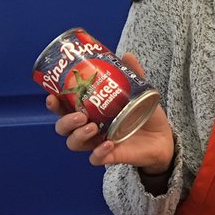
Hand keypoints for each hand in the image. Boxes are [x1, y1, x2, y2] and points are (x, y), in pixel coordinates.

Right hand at [47, 52, 174, 170]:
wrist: (162, 138)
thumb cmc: (143, 114)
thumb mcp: (139, 93)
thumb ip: (132, 75)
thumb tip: (127, 55)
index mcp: (89, 111)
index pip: (64, 109)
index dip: (54, 104)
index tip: (52, 96)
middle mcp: (89, 128)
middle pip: (63, 128)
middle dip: (65, 121)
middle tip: (79, 114)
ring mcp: (97, 143)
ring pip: (74, 143)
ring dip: (78, 135)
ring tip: (91, 127)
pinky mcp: (110, 156)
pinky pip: (95, 159)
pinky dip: (98, 153)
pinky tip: (108, 144)